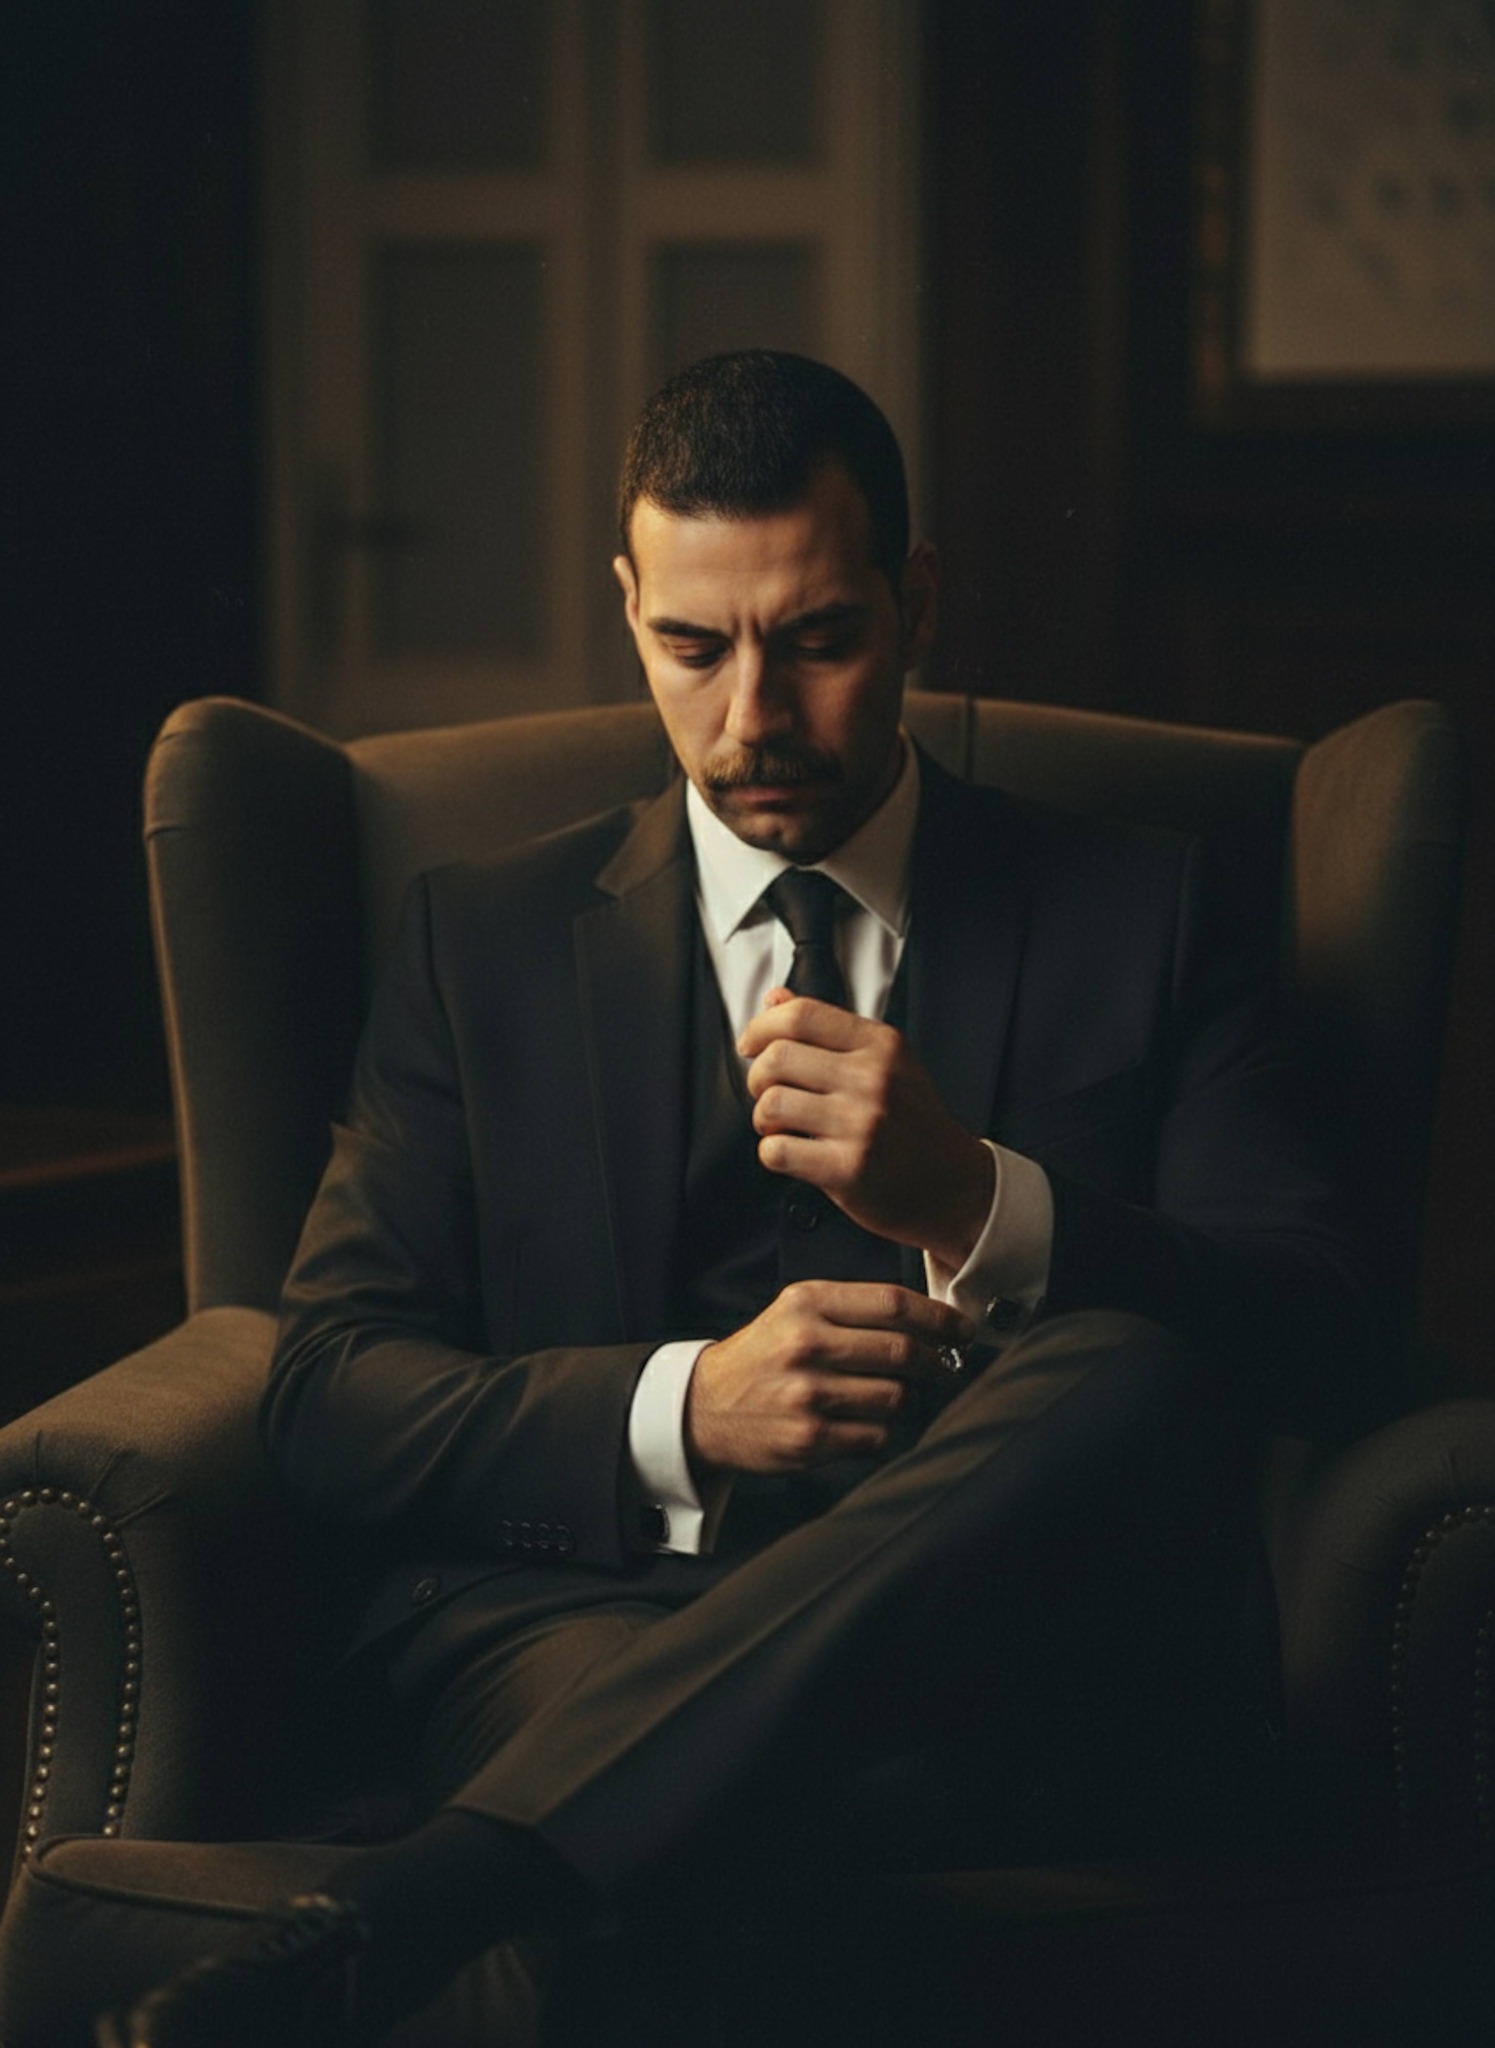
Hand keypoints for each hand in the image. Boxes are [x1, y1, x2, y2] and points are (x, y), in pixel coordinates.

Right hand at [685, 1280, 973, 1476]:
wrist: (704, 1406)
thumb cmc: (763, 1356)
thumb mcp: (796, 1311)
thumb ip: (854, 1310)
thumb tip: (930, 1323)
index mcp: (807, 1303)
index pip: (893, 1304)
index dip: (939, 1318)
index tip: (961, 1329)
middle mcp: (806, 1344)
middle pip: (903, 1351)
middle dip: (935, 1362)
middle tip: (942, 1368)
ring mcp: (808, 1394)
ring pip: (896, 1397)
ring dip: (908, 1400)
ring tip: (895, 1396)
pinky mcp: (809, 1438)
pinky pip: (876, 1436)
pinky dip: (882, 1431)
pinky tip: (866, 1422)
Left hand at [738, 993, 994, 1268]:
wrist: (954, 1186)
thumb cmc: (916, 1125)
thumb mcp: (889, 1064)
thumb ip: (831, 1031)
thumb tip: (776, 999)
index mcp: (882, 1045)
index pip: (801, 1015)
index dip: (761, 1027)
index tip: (751, 1043)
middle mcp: (872, 1079)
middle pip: (776, 1057)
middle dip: (758, 1077)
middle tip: (769, 1092)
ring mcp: (860, 1124)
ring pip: (770, 1104)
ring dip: (764, 1118)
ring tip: (782, 1125)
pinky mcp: (847, 1168)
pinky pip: (776, 1151)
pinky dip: (773, 1152)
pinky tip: (793, 1151)